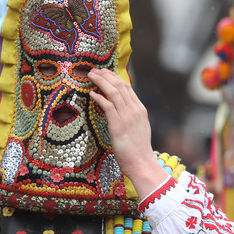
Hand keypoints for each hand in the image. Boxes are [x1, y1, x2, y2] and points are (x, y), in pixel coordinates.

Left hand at [87, 68, 166, 198]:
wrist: (142, 163)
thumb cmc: (138, 150)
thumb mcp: (138, 128)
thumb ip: (131, 116)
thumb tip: (120, 109)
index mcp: (140, 110)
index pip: (127, 88)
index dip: (115, 78)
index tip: (105, 73)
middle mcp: (135, 110)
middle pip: (120, 86)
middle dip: (106, 76)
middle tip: (95, 70)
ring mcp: (127, 117)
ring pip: (113, 92)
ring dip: (101, 82)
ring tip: (91, 76)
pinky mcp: (118, 125)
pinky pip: (107, 106)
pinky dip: (99, 98)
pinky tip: (91, 94)